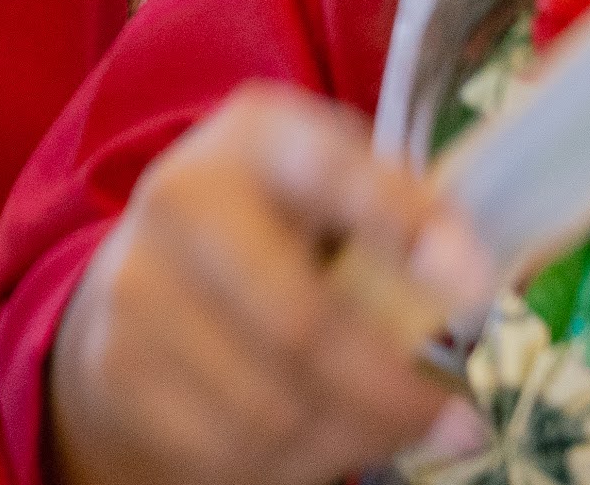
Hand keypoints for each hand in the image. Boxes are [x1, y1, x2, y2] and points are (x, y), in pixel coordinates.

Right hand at [45, 84, 492, 484]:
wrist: (142, 277)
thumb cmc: (274, 232)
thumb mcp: (333, 195)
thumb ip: (401, 219)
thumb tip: (470, 277)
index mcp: (257, 136)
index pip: (331, 171)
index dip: (404, 224)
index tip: (474, 284)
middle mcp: (182, 197)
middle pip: (304, 327)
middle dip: (395, 394)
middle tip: (460, 422)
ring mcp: (137, 286)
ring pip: (273, 409)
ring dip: (350, 439)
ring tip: (383, 429)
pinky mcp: (116, 368)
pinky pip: (228, 452)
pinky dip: (290, 465)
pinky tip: (312, 441)